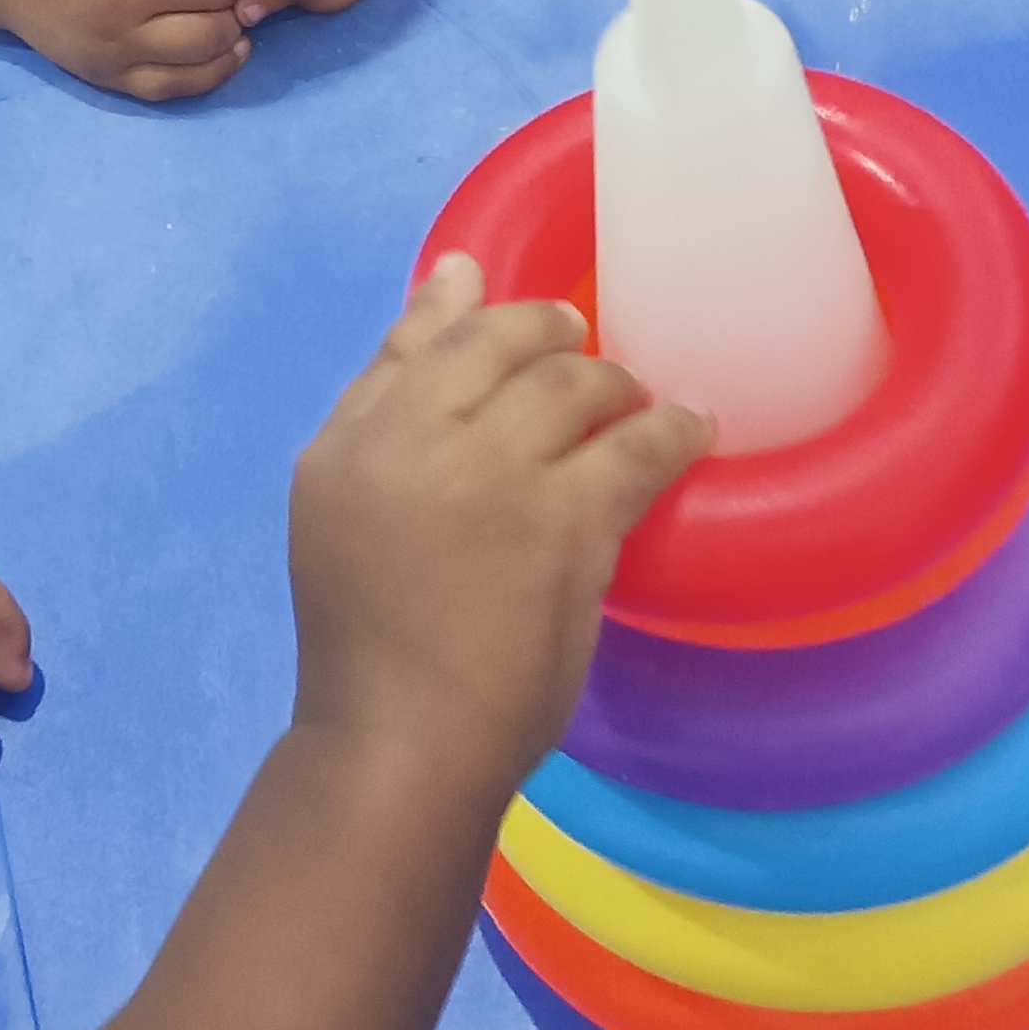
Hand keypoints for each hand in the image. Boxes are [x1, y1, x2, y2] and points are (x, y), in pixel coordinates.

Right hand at [288, 259, 711, 794]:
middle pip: (494, 345)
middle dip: (545, 331)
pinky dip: (670, 429)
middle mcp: (412, 441)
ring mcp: (489, 475)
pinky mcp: (562, 522)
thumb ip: (377, 433)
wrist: (398, 742)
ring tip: (637, 397)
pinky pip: (635, 446)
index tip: (490, 287)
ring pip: (568, 384)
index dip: (458, 306)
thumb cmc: (367, 650)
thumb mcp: (337, 522)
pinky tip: (692, 428)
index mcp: (348, 445)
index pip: (411, 344)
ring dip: (611, 382)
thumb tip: (428, 333)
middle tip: (582, 340)